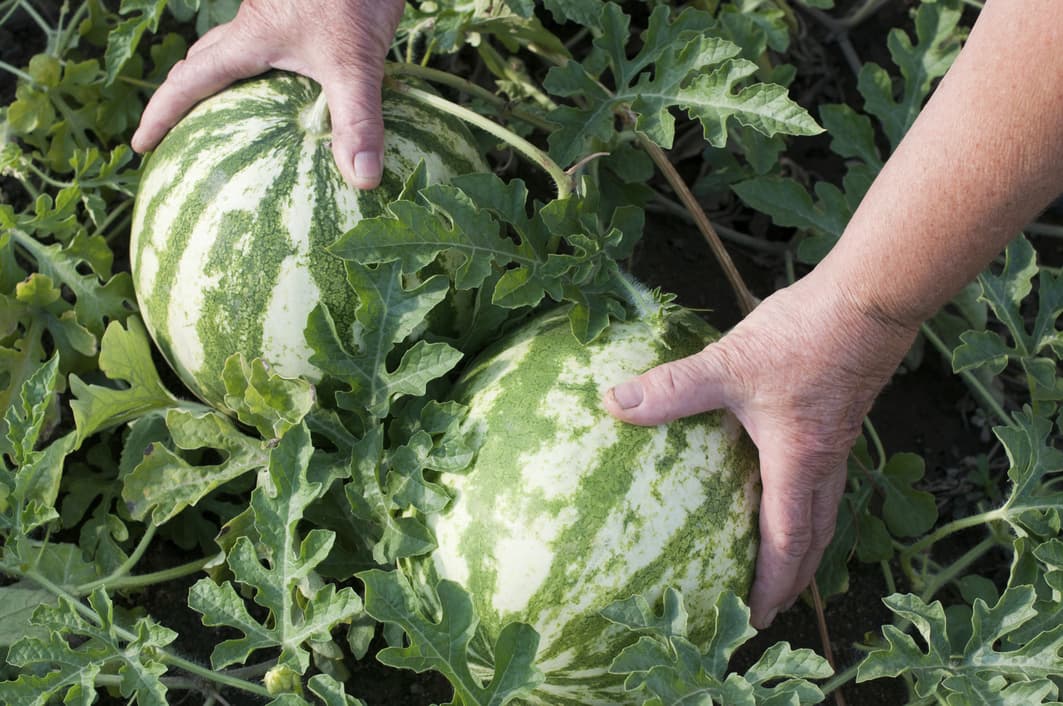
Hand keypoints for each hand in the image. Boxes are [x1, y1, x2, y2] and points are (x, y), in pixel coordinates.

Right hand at [130, 0, 404, 188]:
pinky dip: (268, 70)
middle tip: (179, 133)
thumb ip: (357, 120)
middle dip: (187, 96)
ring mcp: (281, 14)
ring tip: (228, 115)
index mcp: (252, 37)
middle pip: (206, 60)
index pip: (190, 79)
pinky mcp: (305, 10)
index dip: (161, 113)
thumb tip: (361, 179)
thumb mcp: (355, 63)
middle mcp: (258, 23)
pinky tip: (297, 90)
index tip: (141, 145)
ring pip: (238, 49)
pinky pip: (274, 46)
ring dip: (226, 79)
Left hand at [602, 274, 918, 627]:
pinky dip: (808, 500)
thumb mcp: (728, 362)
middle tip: (771, 606)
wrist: (869, 299)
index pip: (786, 541)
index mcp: (799, 461)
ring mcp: (840, 439)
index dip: (770, 582)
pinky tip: (785, 481)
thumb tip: (615, 403)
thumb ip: (672, 387)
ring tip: (783, 561)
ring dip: (805, 542)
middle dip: (794, 578)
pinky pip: (827, 476)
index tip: (754, 615)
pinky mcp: (843, 416)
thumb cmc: (804, 335)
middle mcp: (826, 460)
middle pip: (816, 536)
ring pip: (826, 508)